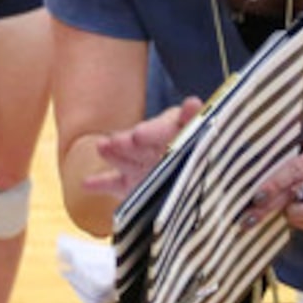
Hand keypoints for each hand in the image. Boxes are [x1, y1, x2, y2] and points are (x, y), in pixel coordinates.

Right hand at [83, 98, 202, 200]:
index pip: (173, 124)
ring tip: (104, 148)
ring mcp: (145, 166)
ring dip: (116, 152)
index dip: (157, 129)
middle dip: (133, 140)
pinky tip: (87, 183)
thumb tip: (192, 103)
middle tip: (128, 141)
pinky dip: (101, 183)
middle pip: (145, 140)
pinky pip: (115, 183)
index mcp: (185, 135)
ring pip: (128, 157)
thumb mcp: (213, 146)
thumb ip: (199, 126)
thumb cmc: (215, 166)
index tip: (143, 134)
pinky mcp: (133, 184)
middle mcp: (162, 147)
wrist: (214, 199)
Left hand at [247, 135, 302, 233]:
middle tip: (250, 216)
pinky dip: (297, 222)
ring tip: (281, 209)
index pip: (296, 168)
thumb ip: (282, 158)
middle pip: (298, 192)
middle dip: (271, 205)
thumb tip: (248, 171)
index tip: (257, 196)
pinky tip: (293, 215)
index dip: (275, 183)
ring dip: (288, 213)